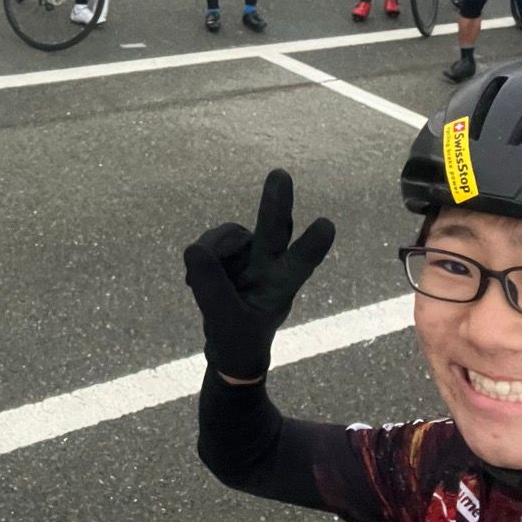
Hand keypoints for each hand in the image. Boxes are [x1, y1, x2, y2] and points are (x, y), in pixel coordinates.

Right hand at [182, 170, 335, 381]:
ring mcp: (249, 254)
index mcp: (281, 284)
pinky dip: (201, 257)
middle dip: (276, 202)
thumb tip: (194, 249)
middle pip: (274, 228)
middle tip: (281, 175)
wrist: (229, 346)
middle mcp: (270, 263)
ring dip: (214, 250)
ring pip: (229, 236)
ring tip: (201, 282)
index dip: (312, 245)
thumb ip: (212, 290)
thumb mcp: (226, 323)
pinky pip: (209, 242)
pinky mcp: (227, 252)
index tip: (328, 226)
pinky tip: (197, 279)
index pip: (301, 262)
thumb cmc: (240, 338)